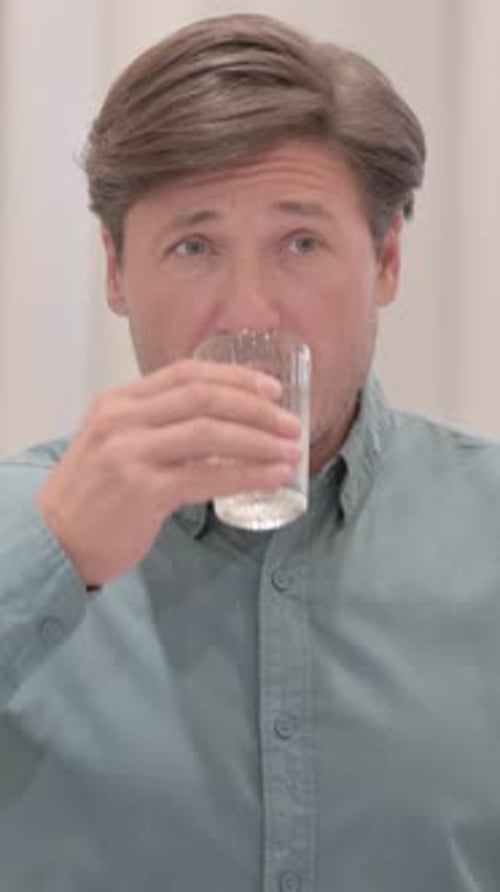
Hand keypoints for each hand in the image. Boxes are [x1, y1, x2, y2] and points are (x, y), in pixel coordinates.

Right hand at [37, 359, 301, 586]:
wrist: (55, 540)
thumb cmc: (94, 495)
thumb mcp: (115, 443)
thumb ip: (156, 427)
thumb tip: (220, 426)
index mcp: (119, 401)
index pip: (186, 373)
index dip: (236, 376)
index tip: (272, 389)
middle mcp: (122, 420)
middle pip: (204, 397)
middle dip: (256, 408)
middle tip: (292, 423)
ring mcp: (130, 453)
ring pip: (210, 433)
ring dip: (259, 440)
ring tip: (292, 450)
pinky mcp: (142, 491)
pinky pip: (206, 478)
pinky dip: (247, 475)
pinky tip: (272, 477)